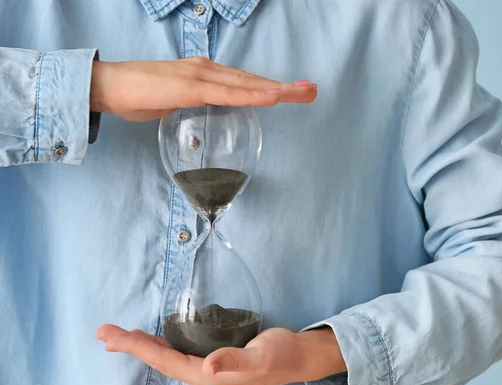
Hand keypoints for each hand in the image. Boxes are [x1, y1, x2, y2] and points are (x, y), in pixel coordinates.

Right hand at [90, 58, 316, 121]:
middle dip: (286, 86)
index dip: (270, 86)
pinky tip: (272, 97)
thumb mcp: (174, 103)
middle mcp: (207, 70)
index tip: (294, 91)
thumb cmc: (138, 95)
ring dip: (278, 89)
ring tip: (303, 92)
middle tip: (312, 90)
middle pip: (254, 80)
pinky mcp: (190, 86)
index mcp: (205, 75)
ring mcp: (200, 76)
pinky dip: (252, 95)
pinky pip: (228, 93)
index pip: (245, 82)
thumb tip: (201, 116)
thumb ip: (192, 106)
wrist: (108, 85)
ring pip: (247, 84)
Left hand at [96, 324, 345, 384]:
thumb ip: (233, 360)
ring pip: (165, 357)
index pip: (163, 361)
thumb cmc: (279, 355)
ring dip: (141, 345)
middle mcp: (201, 375)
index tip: (112, 335)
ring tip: (120, 335)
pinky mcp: (211, 358)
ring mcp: (205, 367)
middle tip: (103, 332)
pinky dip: (159, 344)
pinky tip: (153, 338)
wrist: (296, 356)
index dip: (136, 347)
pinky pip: (176, 352)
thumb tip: (207, 365)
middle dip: (130, 346)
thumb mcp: (259, 357)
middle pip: (158, 360)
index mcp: (207, 376)